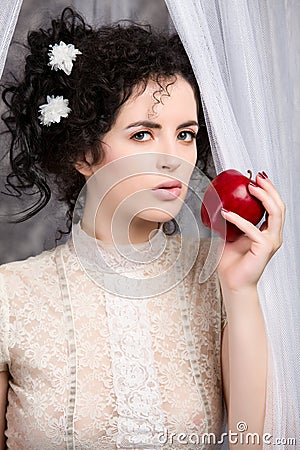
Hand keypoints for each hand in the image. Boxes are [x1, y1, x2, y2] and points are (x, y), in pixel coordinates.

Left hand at [217, 172, 285, 292]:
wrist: (232, 283)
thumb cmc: (231, 263)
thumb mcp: (228, 235)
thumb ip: (227, 221)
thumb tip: (215, 204)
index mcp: (267, 232)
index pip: (274, 207)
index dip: (269, 191)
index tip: (256, 178)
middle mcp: (273, 236)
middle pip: (279, 206)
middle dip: (270, 189)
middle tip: (256, 177)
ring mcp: (271, 242)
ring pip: (275, 213)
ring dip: (263, 197)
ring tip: (250, 188)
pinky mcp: (264, 248)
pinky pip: (253, 229)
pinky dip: (239, 219)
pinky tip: (226, 213)